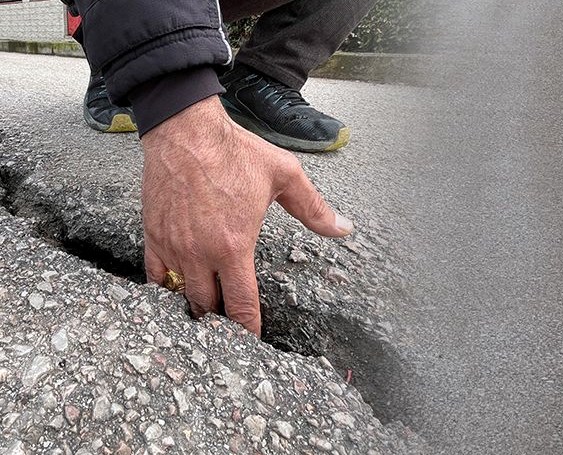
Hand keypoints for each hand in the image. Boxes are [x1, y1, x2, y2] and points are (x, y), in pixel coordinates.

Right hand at [140, 96, 352, 333]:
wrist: (185, 131)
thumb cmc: (235, 153)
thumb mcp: (285, 176)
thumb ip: (314, 209)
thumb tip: (344, 229)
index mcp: (235, 246)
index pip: (241, 305)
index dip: (248, 331)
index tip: (252, 345)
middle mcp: (201, 254)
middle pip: (208, 307)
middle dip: (220, 324)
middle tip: (229, 334)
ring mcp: (174, 247)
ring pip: (181, 296)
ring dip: (194, 309)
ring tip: (204, 319)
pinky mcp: (153, 236)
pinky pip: (154, 277)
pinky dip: (164, 289)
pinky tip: (174, 293)